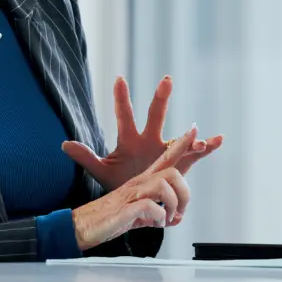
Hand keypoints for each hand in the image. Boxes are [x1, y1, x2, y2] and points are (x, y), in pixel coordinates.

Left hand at [62, 75, 222, 190]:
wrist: (138, 203)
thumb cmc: (120, 184)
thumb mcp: (102, 172)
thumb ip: (85, 157)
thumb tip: (63, 144)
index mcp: (129, 140)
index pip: (124, 116)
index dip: (121, 98)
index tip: (118, 78)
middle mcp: (149, 140)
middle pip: (155, 116)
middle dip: (160, 98)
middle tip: (166, 80)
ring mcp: (166, 150)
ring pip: (179, 136)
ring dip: (188, 133)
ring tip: (195, 130)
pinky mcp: (180, 162)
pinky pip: (196, 153)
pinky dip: (208, 146)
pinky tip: (218, 140)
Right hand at [71, 127, 197, 249]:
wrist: (84, 225)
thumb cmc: (111, 216)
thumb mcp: (139, 215)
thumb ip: (159, 214)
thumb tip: (176, 219)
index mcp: (143, 179)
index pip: (165, 157)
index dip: (181, 143)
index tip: (195, 128)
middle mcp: (140, 181)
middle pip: (169, 164)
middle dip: (183, 145)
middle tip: (199, 149)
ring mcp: (133, 191)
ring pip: (165, 184)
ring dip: (174, 205)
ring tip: (168, 219)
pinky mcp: (128, 204)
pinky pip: (154, 206)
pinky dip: (159, 218)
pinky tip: (154, 224)